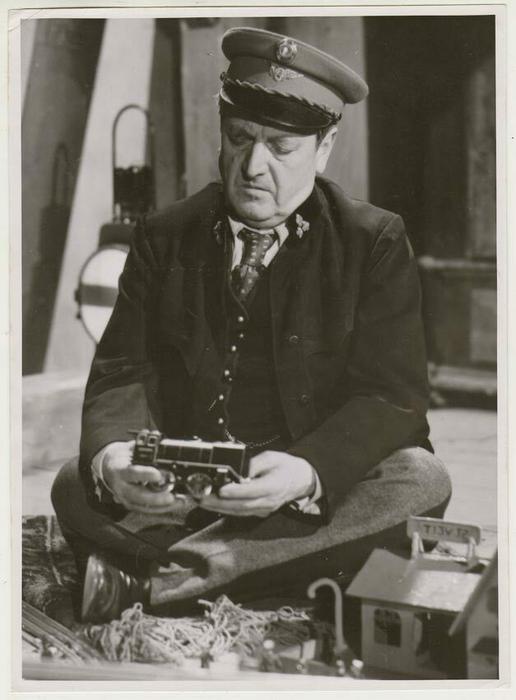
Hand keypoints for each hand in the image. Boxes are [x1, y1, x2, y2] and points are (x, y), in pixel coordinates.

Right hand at [102, 441, 192, 513]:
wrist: (109, 466)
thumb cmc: (122, 457)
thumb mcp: (131, 449)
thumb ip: (146, 450)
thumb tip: (163, 448)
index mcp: (119, 469)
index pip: (132, 472)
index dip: (145, 474)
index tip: (158, 475)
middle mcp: (121, 487)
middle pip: (137, 496)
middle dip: (156, 498)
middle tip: (171, 497)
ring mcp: (125, 498)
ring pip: (142, 507)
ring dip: (163, 506)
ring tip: (179, 502)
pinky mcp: (131, 505)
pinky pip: (146, 510)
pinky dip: (161, 509)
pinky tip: (174, 505)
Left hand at [199, 450, 315, 517]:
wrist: (299, 480)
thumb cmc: (285, 467)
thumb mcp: (271, 457)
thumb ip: (254, 464)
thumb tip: (238, 470)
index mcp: (274, 485)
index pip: (253, 490)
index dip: (237, 491)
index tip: (222, 489)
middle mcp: (269, 501)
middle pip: (242, 505)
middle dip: (219, 502)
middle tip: (202, 497)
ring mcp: (264, 509)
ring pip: (239, 511)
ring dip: (218, 507)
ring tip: (202, 500)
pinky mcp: (259, 512)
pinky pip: (241, 513)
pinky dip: (225, 510)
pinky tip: (213, 505)